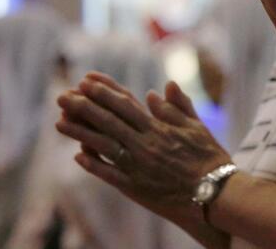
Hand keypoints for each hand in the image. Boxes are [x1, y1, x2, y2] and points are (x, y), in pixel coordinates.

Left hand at [56, 72, 230, 222]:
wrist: (216, 194)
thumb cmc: (209, 158)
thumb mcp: (196, 126)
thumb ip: (177, 107)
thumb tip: (157, 89)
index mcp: (158, 128)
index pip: (125, 104)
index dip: (104, 92)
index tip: (85, 81)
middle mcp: (145, 144)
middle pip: (108, 121)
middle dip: (83, 107)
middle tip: (62, 97)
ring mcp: (139, 166)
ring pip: (103, 146)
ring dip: (79, 133)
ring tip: (59, 123)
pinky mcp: (136, 188)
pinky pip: (110, 174)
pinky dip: (93, 164)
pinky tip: (76, 156)